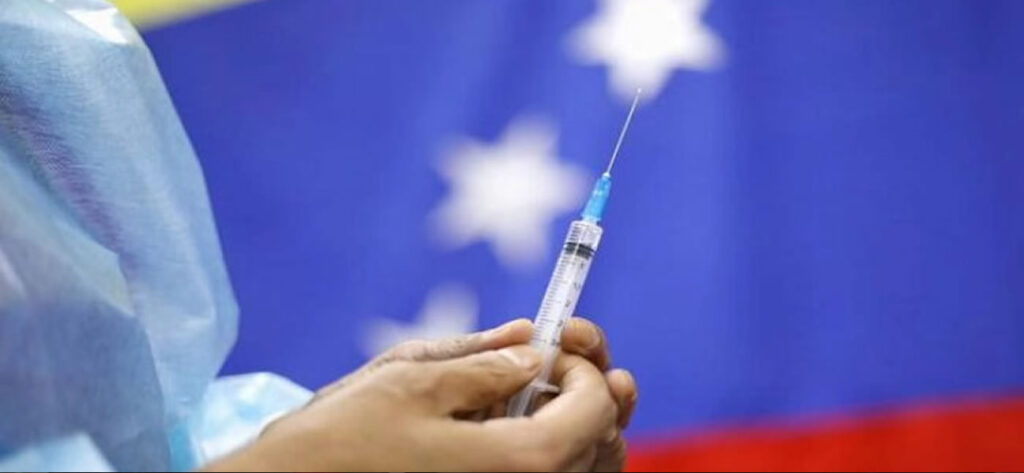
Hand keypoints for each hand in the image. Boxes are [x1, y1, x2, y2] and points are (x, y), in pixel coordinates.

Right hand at [206, 347, 616, 470]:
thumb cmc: (341, 441)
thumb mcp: (410, 381)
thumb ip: (483, 363)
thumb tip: (531, 347)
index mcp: (518, 462)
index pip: (596, 407)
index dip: (582, 366)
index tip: (547, 345)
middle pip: (598, 444)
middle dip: (583, 391)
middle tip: (545, 361)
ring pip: (576, 470)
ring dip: (567, 424)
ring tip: (529, 392)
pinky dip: (541, 451)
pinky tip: (503, 423)